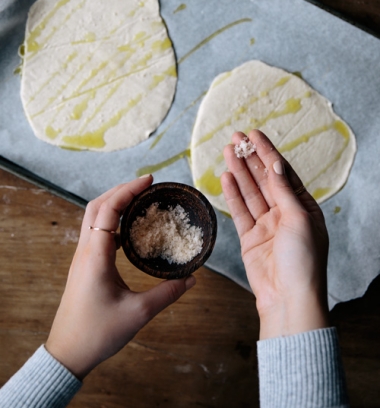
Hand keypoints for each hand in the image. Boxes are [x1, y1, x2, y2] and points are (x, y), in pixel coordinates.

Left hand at [46, 175, 195, 378]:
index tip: (149, 180)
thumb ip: (167, 293)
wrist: (68, 353)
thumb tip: (192, 279)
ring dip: (113, 203)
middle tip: (145, 185)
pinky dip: (111, 221)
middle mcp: (85, 251)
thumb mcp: (138, 313)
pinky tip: (129, 230)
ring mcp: (82, 258)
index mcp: (96, 256)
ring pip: (93, 217)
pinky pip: (96, 232)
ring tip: (139, 200)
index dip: (127, 190)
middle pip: (96, 206)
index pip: (108, 210)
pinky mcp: (84, 266)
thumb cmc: (98, 333)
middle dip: (120, 190)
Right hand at [221, 130, 329, 339]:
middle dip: (250, 157)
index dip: (268, 152)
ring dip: (239, 171)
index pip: (283, 172)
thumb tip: (275, 163)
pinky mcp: (250, 238)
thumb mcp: (298, 219)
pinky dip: (232, 194)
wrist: (288, 298)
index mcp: (303, 207)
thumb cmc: (303, 260)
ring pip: (250, 192)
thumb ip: (283, 190)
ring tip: (227, 151)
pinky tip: (225, 176)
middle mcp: (284, 213)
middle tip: (235, 137)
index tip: (255, 134)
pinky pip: (239, 211)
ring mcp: (266, 225)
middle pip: (264, 179)